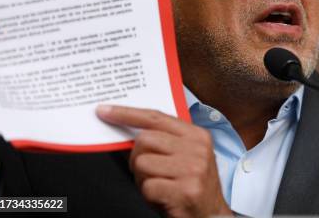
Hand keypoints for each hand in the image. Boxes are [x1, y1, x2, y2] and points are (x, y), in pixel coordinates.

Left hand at [96, 105, 231, 217]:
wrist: (211, 215)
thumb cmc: (192, 186)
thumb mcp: (185, 157)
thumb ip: (163, 142)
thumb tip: (127, 133)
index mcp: (196, 135)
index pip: (156, 117)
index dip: (127, 114)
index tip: (106, 111)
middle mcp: (196, 148)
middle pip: (145, 139)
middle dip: (136, 157)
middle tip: (146, 171)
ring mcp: (192, 168)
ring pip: (142, 163)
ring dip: (143, 178)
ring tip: (159, 185)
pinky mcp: (185, 189)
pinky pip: (147, 186)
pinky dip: (148, 195)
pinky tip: (163, 196)